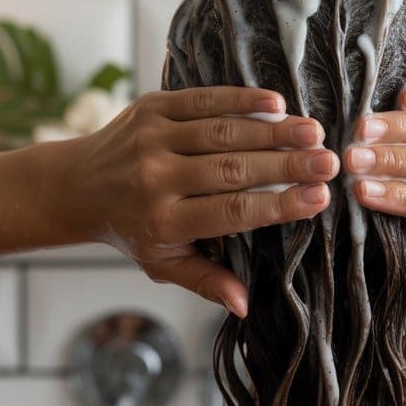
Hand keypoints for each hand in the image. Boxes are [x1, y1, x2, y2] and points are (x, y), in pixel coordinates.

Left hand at [61, 86, 338, 315]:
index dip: (278, 205)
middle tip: (330, 163)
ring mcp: (152, 138)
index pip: (232, 213)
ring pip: (223, 132)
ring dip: (273, 130)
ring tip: (314, 133)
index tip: (319, 199)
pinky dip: (241, 99)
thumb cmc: (131, 229)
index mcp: (163, 222)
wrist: (76, 185)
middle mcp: (155, 178)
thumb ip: (206, 282)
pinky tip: (276, 103)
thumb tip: (245, 306)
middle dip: (286, 165)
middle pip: (233, 169)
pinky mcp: (151, 107)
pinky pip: (203, 99)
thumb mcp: (163, 264)